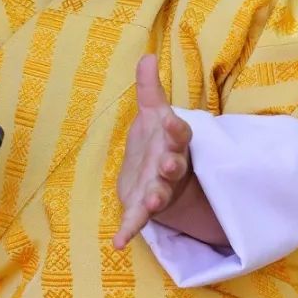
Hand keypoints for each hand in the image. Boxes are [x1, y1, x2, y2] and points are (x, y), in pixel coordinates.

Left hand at [113, 54, 193, 249]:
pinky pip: (138, 220)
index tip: (173, 122)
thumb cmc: (157, 140)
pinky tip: (118, 242)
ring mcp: (159, 188)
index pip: (179, 134)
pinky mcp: (144, 207)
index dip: (177, 129)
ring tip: (152, 202)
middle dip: (172, 166)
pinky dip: (129, 231)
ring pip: (160, 194)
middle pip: (174, 166)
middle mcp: (170, 166)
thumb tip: (147, 55)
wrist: (158, 174)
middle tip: (169, 165)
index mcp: (173, 142)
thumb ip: (149, 88)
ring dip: (157, 197)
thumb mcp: (152, 112)